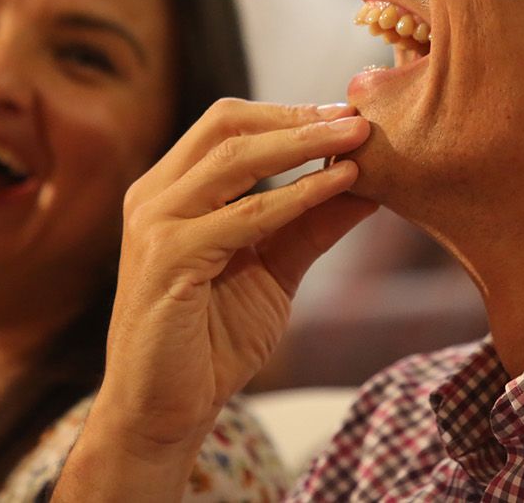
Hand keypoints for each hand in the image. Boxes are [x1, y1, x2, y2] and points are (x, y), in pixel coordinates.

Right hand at [66, 99, 375, 493]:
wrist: (166, 411)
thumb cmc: (213, 340)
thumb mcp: (274, 268)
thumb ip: (311, 222)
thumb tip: (368, 180)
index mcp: (170, 189)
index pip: (228, 123)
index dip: (289, 112)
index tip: (346, 113)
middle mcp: (154, 196)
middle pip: (227, 125)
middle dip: (298, 116)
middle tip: (357, 118)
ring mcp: (155, 224)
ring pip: (234, 160)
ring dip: (304, 143)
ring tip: (357, 139)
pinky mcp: (167, 259)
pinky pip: (243, 216)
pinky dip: (296, 195)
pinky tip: (338, 186)